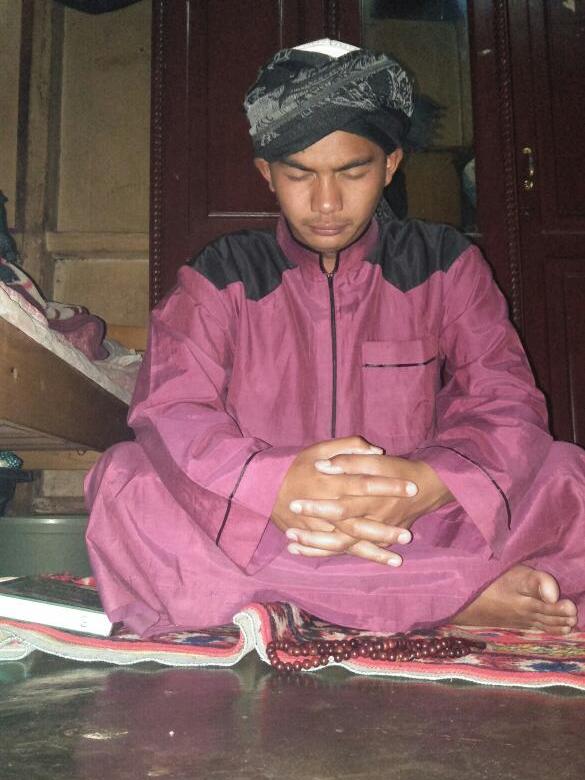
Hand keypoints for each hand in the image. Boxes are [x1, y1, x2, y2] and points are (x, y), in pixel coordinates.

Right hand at [271, 437, 420, 565]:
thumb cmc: (295, 465)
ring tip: (397, 559)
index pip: (365, 482)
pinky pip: (336, 549)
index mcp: (330, 480)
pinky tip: (375, 560)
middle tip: (407, 535)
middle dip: (384, 529)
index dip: (388, 486)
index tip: (411, 488)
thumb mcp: (319, 448)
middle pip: (360, 519)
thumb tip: (376, 451)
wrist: (262, 486)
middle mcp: (326, 505)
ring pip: (349, 540)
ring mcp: (319, 525)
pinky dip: (355, 555)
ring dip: (373, 550)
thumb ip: (348, 448)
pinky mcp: (313, 536)